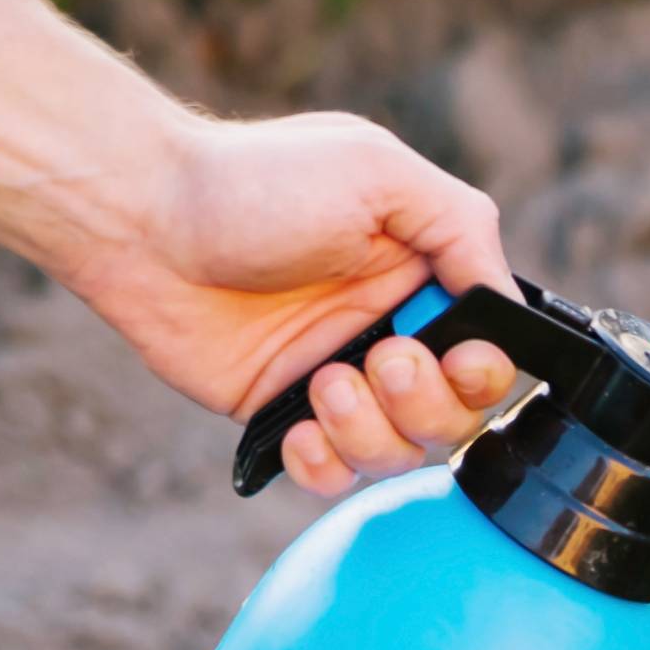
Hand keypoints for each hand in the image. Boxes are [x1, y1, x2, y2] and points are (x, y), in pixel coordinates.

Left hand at [71, 111, 518, 498]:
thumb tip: (505, 300)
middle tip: (381, 359)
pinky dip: (325, 466)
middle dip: (426, 402)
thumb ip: (461, 227)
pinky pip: (333, 476)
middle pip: (455, 418)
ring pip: (398, 455)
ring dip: (371, 432)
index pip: (489, 356)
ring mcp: (340, 382)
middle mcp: (390, 335)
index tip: (457, 356)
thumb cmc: (256, 182)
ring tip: (324, 384)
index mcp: (424, 279)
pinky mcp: (287, 416)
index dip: (483, 372)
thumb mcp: (380, 172)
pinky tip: (299, 428)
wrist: (144, 219)